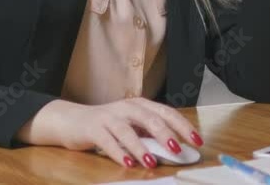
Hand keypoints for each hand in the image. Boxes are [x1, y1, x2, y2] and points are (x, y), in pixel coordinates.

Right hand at [16, 98, 203, 168]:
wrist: (72, 120)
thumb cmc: (108, 125)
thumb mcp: (132, 125)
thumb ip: (150, 133)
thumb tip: (175, 148)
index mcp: (140, 105)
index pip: (166, 113)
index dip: (183, 126)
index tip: (197, 140)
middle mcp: (126, 107)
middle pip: (150, 119)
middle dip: (166, 134)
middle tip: (178, 149)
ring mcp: (109, 117)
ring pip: (128, 131)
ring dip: (141, 147)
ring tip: (151, 161)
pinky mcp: (94, 128)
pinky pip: (108, 142)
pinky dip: (119, 154)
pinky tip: (128, 164)